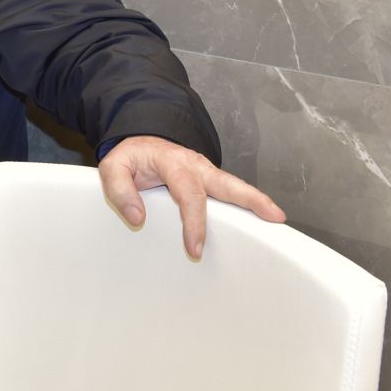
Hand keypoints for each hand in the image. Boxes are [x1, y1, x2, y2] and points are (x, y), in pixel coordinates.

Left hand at [98, 134, 284, 259]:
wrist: (140, 141)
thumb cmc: (131, 157)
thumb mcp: (113, 166)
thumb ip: (119, 190)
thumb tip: (137, 217)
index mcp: (172, 162)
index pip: (188, 194)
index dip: (194, 223)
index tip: (196, 249)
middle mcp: (194, 165)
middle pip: (227, 183)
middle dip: (251, 199)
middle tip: (273, 216)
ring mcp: (205, 171)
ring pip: (234, 186)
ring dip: (256, 201)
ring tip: (277, 218)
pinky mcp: (210, 180)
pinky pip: (229, 192)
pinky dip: (247, 203)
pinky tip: (260, 219)